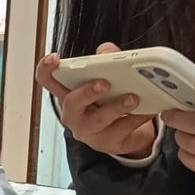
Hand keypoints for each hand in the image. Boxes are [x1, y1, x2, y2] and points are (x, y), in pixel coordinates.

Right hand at [35, 43, 158, 158]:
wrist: (124, 134)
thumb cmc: (109, 102)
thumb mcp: (106, 80)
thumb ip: (105, 61)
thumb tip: (107, 51)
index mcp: (69, 95)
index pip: (48, 81)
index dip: (46, 69)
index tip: (55, 58)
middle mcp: (74, 115)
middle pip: (72, 103)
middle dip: (87, 92)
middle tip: (104, 83)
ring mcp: (90, 132)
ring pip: (99, 120)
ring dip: (117, 106)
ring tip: (133, 98)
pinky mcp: (109, 143)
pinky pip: (122, 130)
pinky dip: (137, 118)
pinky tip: (148, 110)